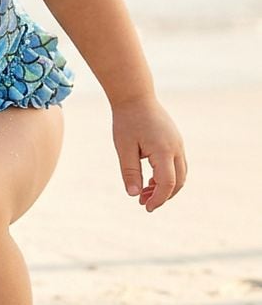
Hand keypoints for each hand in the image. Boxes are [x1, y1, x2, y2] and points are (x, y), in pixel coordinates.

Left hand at [112, 96, 186, 211]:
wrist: (135, 96)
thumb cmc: (127, 121)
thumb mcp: (124, 148)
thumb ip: (129, 172)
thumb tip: (133, 195)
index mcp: (164, 150)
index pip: (167, 183)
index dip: (158, 198)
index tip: (146, 208)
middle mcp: (176, 148)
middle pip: (178, 181)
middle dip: (163, 196)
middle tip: (143, 203)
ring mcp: (178, 144)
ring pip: (180, 174)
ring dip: (166, 187)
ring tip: (144, 192)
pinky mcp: (175, 141)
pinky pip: (177, 164)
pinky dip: (167, 176)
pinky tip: (149, 179)